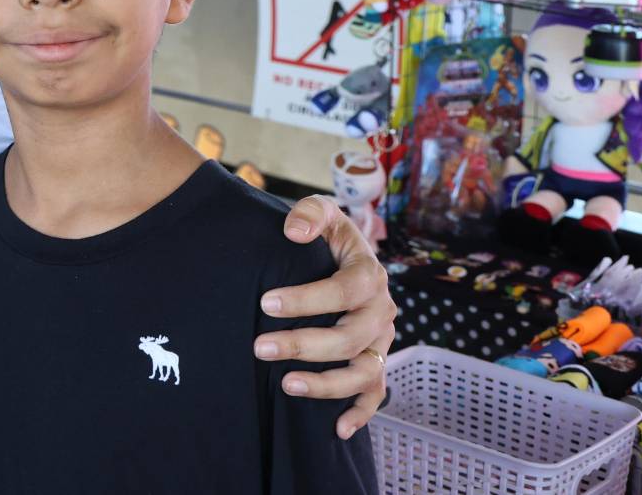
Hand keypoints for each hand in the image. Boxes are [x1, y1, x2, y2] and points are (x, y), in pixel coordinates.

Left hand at [253, 194, 394, 438]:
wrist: (343, 253)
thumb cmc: (325, 235)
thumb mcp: (320, 211)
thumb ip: (309, 214)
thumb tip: (294, 232)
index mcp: (370, 274)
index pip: (346, 290)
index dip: (308, 300)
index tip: (266, 303)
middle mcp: (381, 310)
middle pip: (350, 337)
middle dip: (304, 345)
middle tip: (260, 347)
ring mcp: (381, 340)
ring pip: (364, 371)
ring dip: (327, 383)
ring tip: (286, 384)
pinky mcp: (376, 361)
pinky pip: (376, 393)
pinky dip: (360, 413)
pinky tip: (337, 429)